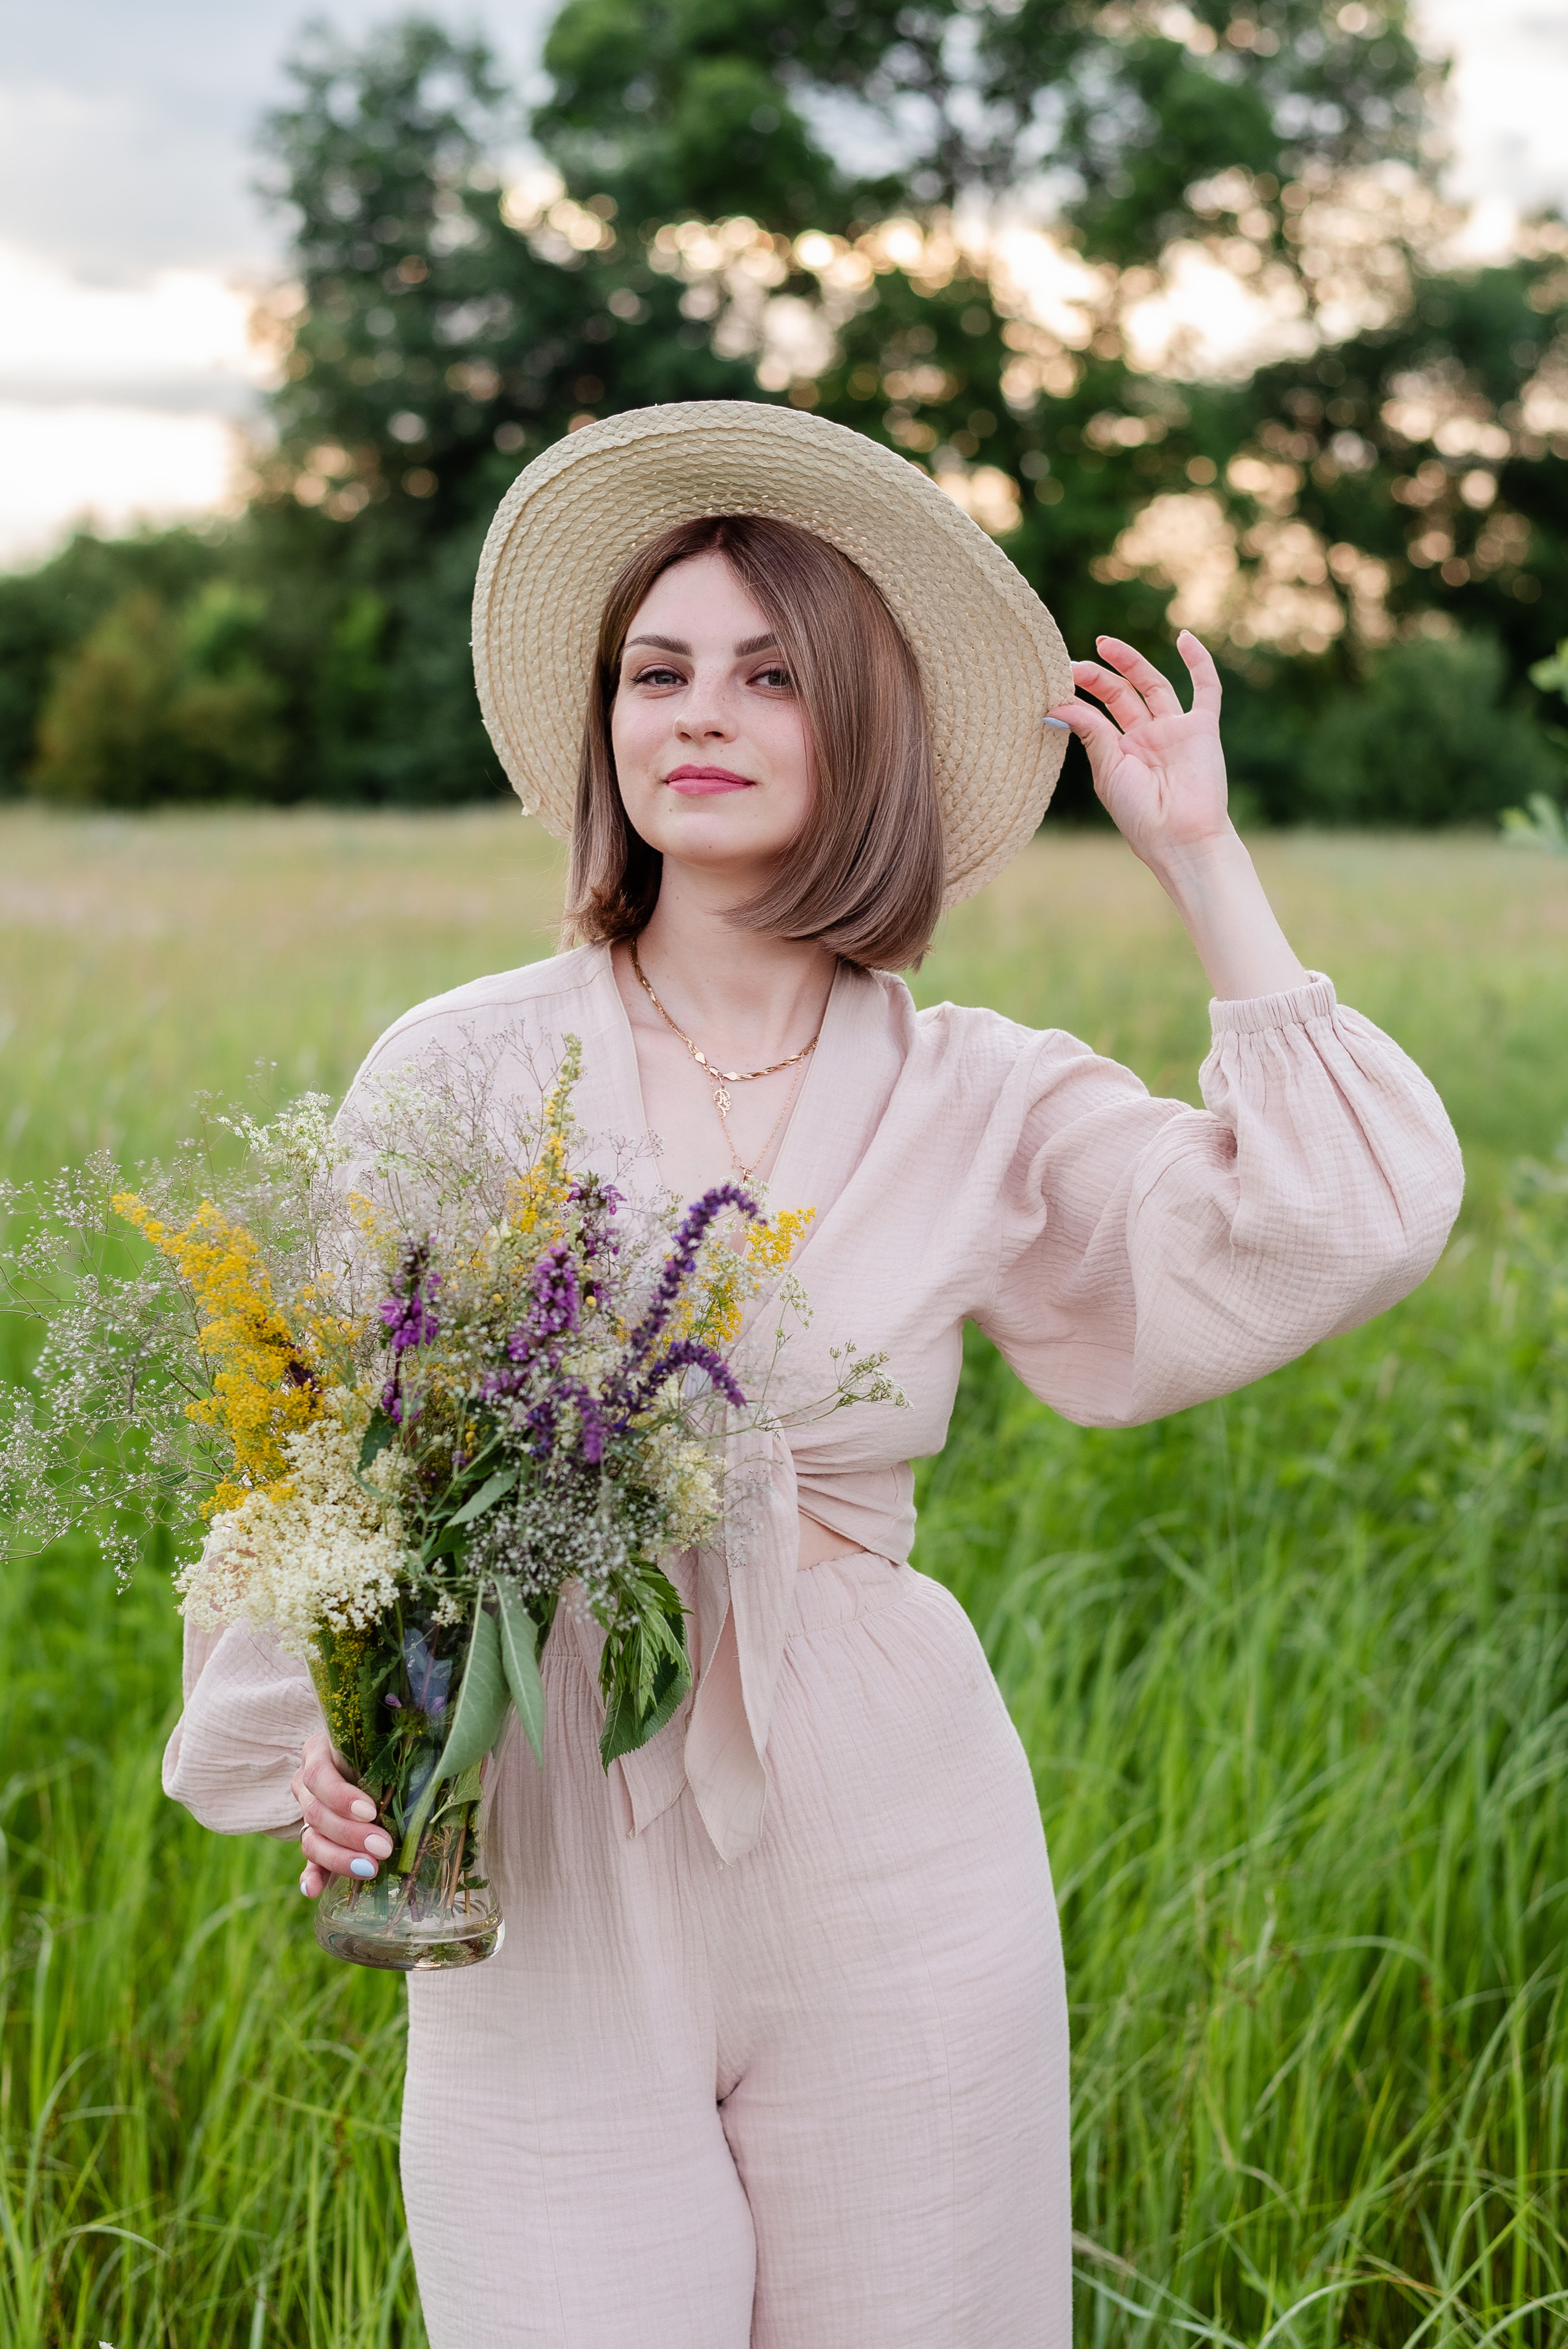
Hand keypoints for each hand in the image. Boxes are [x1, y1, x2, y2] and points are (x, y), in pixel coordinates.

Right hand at [292, 1731, 393, 1899]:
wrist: (367, 1753)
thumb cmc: (383, 1744)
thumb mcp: (387, 1739)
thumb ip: (404, 1747)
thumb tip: (443, 1761)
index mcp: (319, 1752)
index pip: (319, 1776)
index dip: (341, 1797)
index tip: (370, 1812)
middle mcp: (307, 1784)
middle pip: (316, 1813)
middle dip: (350, 1834)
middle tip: (383, 1847)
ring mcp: (307, 1812)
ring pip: (311, 1840)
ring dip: (339, 1858)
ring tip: (370, 1869)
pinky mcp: (314, 1838)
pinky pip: (309, 1861)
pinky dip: (312, 1876)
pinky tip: (314, 1890)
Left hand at [1049, 630, 1229, 878]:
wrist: (1179, 836)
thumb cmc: (1140, 814)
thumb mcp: (1108, 770)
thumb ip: (1090, 731)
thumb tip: (1057, 704)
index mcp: (1121, 752)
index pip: (1099, 714)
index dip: (1081, 696)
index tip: (1059, 681)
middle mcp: (1147, 738)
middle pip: (1123, 695)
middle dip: (1099, 677)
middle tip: (1076, 663)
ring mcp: (1175, 731)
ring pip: (1154, 686)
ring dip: (1131, 662)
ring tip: (1105, 644)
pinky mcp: (1202, 728)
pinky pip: (1206, 690)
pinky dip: (1198, 662)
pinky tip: (1184, 638)